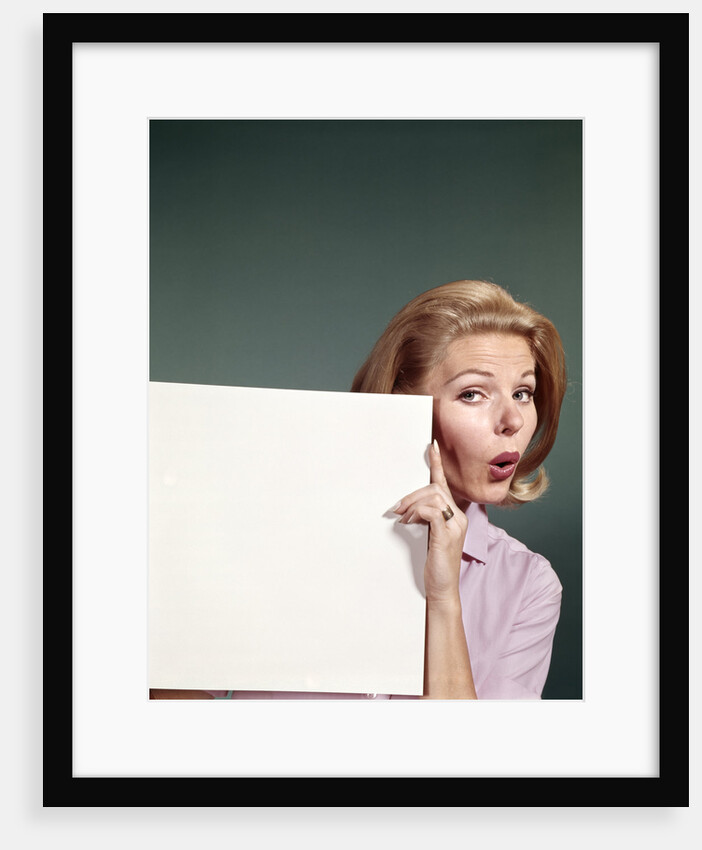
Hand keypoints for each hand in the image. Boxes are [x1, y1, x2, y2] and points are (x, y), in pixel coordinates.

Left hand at [393, 440, 467, 606]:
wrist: (442, 588)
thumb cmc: (434, 564)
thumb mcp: (429, 536)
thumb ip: (425, 519)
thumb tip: (406, 508)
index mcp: (455, 515)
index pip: (445, 485)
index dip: (437, 464)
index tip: (431, 446)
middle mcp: (459, 517)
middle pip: (436, 488)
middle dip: (412, 494)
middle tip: (397, 508)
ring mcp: (455, 526)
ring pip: (433, 497)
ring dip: (412, 504)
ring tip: (402, 518)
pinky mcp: (447, 535)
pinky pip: (432, 512)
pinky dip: (417, 513)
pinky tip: (409, 522)